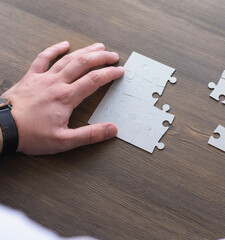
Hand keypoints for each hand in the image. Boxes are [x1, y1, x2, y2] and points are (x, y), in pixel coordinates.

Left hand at [1, 41, 123, 154]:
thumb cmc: (30, 135)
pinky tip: (64, 45)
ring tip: (98, 47)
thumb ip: (90, 134)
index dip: (110, 74)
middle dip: (101, 58)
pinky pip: (43, 58)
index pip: (94, 80)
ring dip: (85, 51)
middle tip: (113, 55)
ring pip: (68, 58)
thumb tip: (111, 129)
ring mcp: (43, 78)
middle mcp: (57, 83)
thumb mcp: (64, 141)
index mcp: (67, 97)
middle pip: (84, 64)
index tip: (119, 71)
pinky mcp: (31, 77)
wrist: (2, 128)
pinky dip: (55, 49)